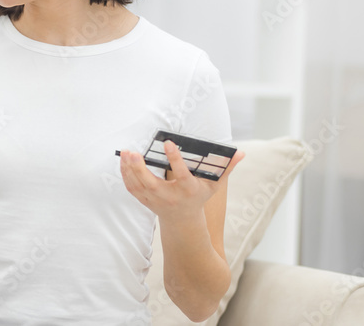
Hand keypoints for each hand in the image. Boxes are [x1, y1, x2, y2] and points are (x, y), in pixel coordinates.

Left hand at [120, 140, 245, 221]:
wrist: (184, 221)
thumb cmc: (198, 197)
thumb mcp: (214, 185)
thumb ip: (226, 169)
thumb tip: (241, 153)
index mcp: (188, 190)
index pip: (182, 175)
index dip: (175, 159)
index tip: (168, 143)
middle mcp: (170, 196)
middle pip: (152, 183)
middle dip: (140, 168)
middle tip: (134, 152)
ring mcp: (155, 200)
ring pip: (138, 185)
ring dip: (129, 169)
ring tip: (125, 152)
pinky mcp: (145, 200)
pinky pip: (131, 188)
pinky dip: (125, 175)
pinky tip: (123, 161)